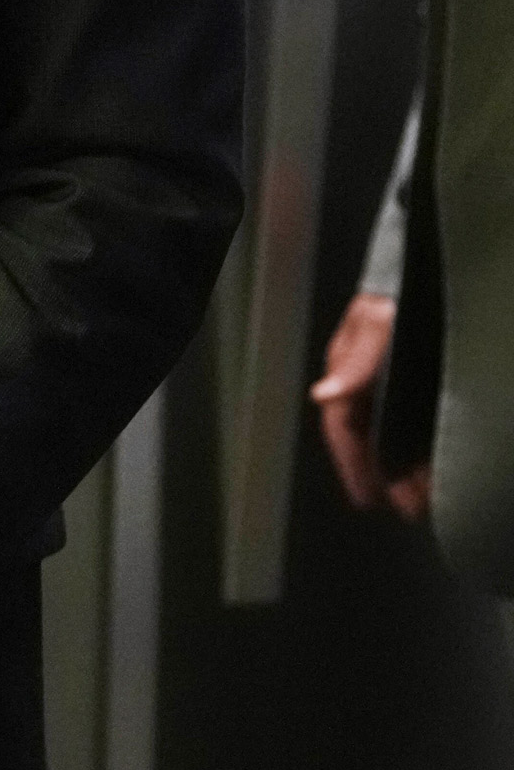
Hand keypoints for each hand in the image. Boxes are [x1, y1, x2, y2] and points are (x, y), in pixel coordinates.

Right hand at [314, 291, 433, 518]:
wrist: (435, 260)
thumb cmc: (403, 290)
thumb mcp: (381, 321)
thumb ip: (357, 359)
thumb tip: (323, 396)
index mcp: (350, 367)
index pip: (345, 426)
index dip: (356, 465)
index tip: (372, 500)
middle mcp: (371, 378)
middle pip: (375, 435)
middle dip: (390, 475)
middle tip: (415, 509)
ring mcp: (400, 378)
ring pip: (400, 431)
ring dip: (413, 465)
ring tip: (434, 496)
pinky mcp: (428, 379)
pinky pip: (423, 418)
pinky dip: (431, 445)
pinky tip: (447, 462)